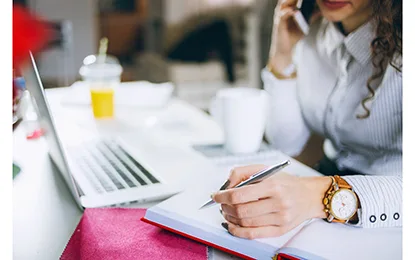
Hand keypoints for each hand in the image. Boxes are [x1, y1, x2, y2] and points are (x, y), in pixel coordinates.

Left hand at [212, 165, 330, 238]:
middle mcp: (278, 203)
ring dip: (230, 218)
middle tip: (220, 203)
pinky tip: (232, 225)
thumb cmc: (285, 182)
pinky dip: (238, 231)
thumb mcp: (266, 169)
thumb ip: (243, 172)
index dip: (222, 196)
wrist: (309, 196)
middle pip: (241, 210)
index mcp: (273, 186)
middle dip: (225, 207)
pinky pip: (254, 234)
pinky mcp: (280, 230)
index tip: (215, 195)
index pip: (240, 195)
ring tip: (226, 211)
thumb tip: (226, 185)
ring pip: (245, 223)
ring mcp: (280, 219)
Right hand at [268, 0, 320, 71]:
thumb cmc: (292, 37)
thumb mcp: (304, 25)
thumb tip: (320, 11)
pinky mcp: (279, 24)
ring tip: (299, 0)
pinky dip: (289, 12)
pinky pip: (283, 15)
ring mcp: (279, 17)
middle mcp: (281, 12)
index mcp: (287, 10)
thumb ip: (310, 17)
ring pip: (284, 4)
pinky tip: (296, 11)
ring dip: (291, 1)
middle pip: (286, 0)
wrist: (285, 50)